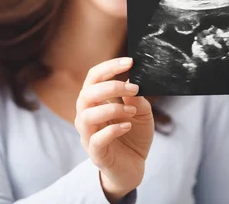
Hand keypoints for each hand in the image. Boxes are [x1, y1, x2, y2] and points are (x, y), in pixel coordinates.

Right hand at [75, 57, 153, 200]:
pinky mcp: (95, 153)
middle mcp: (87, 115)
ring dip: (112, 109)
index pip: (94, 77)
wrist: (133, 166)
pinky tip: (127, 126)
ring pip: (87, 115)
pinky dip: (113, 130)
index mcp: (96, 100)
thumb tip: (132, 82)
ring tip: (131, 111)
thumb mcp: (142, 112)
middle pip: (87, 93)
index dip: (109, 67)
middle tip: (134, 88)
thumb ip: (136, 98)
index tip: (130, 61)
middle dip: (111, 87)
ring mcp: (88, 135)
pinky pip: (96, 139)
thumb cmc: (134, 135)